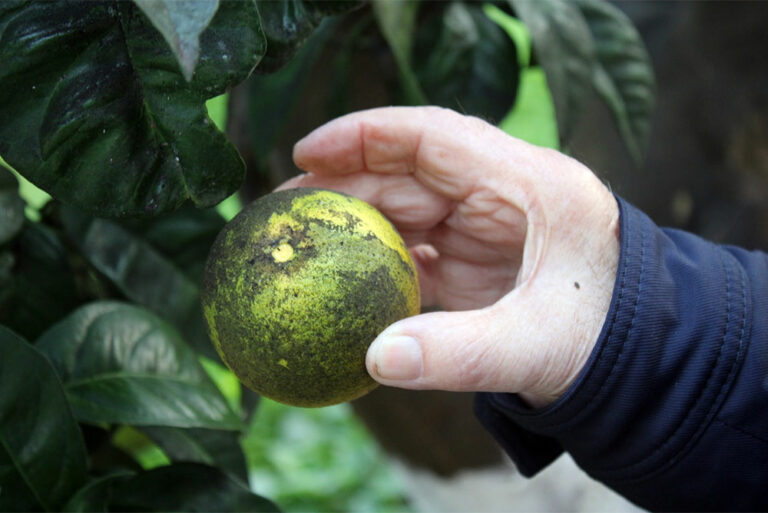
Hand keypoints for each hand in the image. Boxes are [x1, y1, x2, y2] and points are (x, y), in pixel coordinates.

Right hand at [280, 107, 619, 406]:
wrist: (646, 366)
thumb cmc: (613, 340)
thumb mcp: (541, 347)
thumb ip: (459, 354)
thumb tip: (375, 359)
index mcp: (528, 186)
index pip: (433, 135)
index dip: (362, 136)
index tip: (304, 152)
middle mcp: (503, 197)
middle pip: (406, 174)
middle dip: (343, 188)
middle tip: (284, 213)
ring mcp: (488, 232)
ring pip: (406, 213)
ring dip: (355, 229)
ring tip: (302, 247)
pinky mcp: (479, 266)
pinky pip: (417, 255)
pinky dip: (378, 267)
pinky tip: (344, 285)